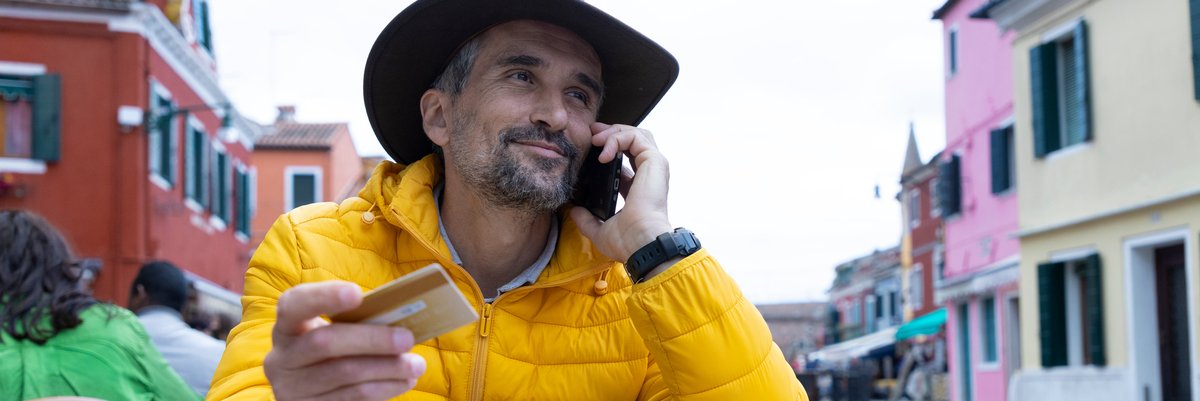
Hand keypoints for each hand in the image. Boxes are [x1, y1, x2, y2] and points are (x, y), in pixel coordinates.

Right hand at [264, 281, 426, 400]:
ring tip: (416, 365)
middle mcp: (283, 357)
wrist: (305, 389)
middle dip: (371, 339)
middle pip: (324, 343)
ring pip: (344, 375)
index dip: (324, 297)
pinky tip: (403, 381)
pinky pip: (351, 399)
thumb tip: (399, 318)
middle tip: (407, 338)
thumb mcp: (331, 331)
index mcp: (288, 325)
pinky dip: (383, 389)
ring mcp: (293, 388)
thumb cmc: (329, 349)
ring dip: (387, 369)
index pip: (295, 305)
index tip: (357, 293)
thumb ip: (354, 321)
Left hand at [570, 122, 672, 263]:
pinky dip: (617, 138)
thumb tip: (574, 211)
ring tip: (596, 140)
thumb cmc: (627, 242)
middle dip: (611, 132)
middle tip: (592, 133)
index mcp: (639, 188)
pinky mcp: (654, 162)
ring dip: (614, 132)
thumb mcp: (600, 229)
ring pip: (636, 134)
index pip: (626, 158)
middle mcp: (648, 175)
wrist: (640, 244)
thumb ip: (587, 219)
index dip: (609, 148)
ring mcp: (653, 167)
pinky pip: (635, 137)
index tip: (592, 145)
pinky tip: (603, 152)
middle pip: (633, 140)